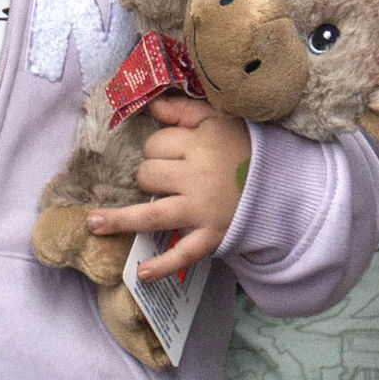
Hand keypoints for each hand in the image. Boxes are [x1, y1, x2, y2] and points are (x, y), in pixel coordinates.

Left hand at [83, 106, 248, 279]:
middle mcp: (197, 178)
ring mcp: (203, 211)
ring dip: (120, 220)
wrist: (285, 186)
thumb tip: (151, 106)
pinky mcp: (211, 236)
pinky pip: (184, 253)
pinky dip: (163, 266)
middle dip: (150, 176)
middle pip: (148, 176)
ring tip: (93, 224)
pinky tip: (142, 273)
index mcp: (200, 145)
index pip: (155, 145)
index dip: (158, 149)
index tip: (173, 153)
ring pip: (152, 214)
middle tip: (170, 178)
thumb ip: (184, 111)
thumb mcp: (221, 121)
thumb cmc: (247, 150)